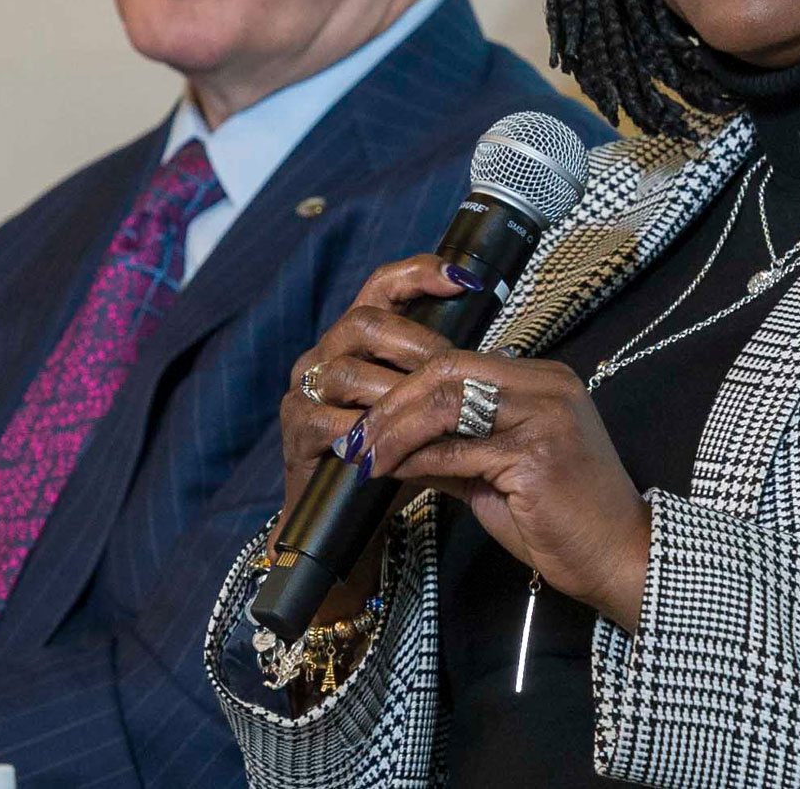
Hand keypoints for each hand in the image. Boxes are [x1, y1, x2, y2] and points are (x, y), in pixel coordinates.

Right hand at [274, 256, 469, 615]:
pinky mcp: (296, 431)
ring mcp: (304, 391)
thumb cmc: (396, 464)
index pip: (383, 287)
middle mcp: (324, 355)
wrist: (348, 527)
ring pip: (346, 371)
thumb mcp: (427, 414)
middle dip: (414, 343)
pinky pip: (328, 421)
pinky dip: (365, 433)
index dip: (419, 274)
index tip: (465, 279)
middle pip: (363, 321)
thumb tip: (503, 357)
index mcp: (357, 341)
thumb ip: (447, 381)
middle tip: (454, 370)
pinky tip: (394, 447)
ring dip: (394, 393)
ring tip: (431, 416)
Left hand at [358, 348, 652, 630]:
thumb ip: (454, 447)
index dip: (404, 385)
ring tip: (364, 455)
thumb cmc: (562, 520)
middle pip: (448, 371)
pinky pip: (458, 451)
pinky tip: (391, 474)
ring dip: (395, 431)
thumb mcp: (500, 472)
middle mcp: (548, 386)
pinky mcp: (537, 455)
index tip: (366, 417)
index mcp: (543, 380)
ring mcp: (546, 416)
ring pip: (447, 404)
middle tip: (356, 435)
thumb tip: (394, 441)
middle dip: (391, 402)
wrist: (619, 559)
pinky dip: (417, 462)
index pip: (457, 362)